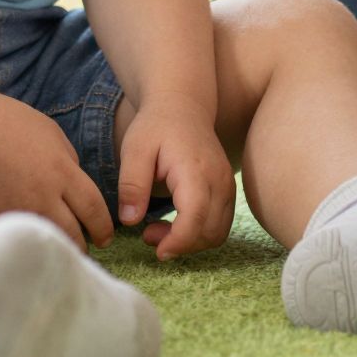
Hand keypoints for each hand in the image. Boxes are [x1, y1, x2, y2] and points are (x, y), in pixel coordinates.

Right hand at [0, 92, 114, 249]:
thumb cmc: (8, 123)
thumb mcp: (52, 134)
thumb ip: (69, 163)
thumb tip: (75, 192)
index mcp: (62, 171)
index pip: (94, 210)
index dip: (103, 228)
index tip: (104, 238)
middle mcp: (42, 195)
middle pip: (73, 234)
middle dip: (81, 246)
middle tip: (82, 250)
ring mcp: (16, 209)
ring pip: (43, 241)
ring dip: (53, 248)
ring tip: (56, 251)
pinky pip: (14, 237)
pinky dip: (22, 242)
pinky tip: (25, 243)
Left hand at [118, 98, 234, 260]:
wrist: (182, 105)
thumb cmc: (156, 126)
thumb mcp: (134, 150)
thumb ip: (132, 185)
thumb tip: (130, 221)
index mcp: (195, 169)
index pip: (195, 217)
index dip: (178, 242)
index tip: (157, 251)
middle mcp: (219, 179)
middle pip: (209, 231)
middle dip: (180, 245)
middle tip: (147, 235)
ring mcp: (227, 185)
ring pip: (218, 233)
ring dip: (190, 242)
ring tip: (158, 230)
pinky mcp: (227, 190)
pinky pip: (220, 224)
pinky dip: (199, 233)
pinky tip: (175, 223)